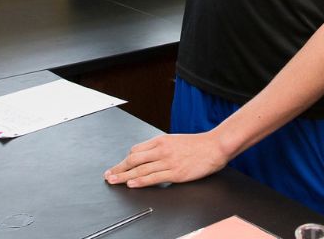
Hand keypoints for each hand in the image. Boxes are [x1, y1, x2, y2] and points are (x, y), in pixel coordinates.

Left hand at [103, 132, 228, 187]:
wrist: (215, 146)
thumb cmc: (198, 144)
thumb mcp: (177, 141)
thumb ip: (163, 148)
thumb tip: (150, 156)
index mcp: (162, 140)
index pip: (136, 149)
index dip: (124, 159)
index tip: (117, 166)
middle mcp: (162, 149)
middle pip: (134, 159)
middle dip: (119, 168)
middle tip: (108, 175)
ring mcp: (168, 161)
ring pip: (140, 169)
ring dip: (124, 176)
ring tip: (114, 181)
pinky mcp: (175, 173)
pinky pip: (153, 178)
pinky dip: (140, 181)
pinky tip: (132, 183)